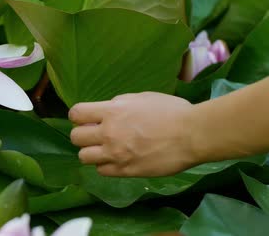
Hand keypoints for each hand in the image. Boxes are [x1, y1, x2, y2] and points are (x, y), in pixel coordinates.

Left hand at [69, 92, 198, 176]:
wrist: (192, 135)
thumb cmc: (171, 111)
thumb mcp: (141, 98)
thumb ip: (119, 104)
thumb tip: (107, 110)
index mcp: (112, 111)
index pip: (76, 114)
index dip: (79, 116)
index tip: (87, 118)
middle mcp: (108, 133)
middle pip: (75, 137)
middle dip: (83, 135)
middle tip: (96, 135)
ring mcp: (116, 154)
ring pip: (84, 157)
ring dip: (92, 152)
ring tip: (105, 149)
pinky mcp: (125, 171)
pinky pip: (101, 171)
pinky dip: (105, 165)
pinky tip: (116, 159)